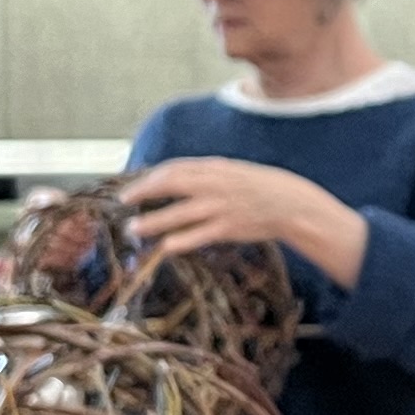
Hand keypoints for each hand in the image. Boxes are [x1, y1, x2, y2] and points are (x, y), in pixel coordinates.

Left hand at [117, 156, 364, 285]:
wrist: (290, 203)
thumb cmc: (258, 187)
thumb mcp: (231, 171)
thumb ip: (204, 174)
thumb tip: (173, 178)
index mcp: (214, 167)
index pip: (174, 168)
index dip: (150, 177)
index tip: (132, 187)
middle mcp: (214, 184)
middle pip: (171, 185)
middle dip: (143, 193)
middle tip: (123, 203)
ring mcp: (221, 206)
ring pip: (179, 213)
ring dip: (153, 222)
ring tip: (134, 230)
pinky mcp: (229, 228)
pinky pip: (198, 235)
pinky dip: (180, 241)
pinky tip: (164, 247)